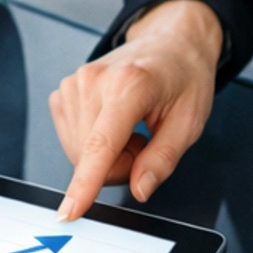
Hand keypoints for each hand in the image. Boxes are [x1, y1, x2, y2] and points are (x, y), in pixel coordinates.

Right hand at [49, 0, 221, 219]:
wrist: (169, 42)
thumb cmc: (182, 76)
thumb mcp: (190, 121)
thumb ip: (163, 159)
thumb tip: (140, 189)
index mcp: (130, 84)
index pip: (101, 145)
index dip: (85, 183)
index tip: (70, 210)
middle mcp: (94, 80)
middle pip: (90, 158)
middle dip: (118, 165)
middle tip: (143, 142)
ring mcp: (74, 83)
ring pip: (78, 153)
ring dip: (106, 155)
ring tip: (131, 129)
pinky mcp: (63, 91)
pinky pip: (71, 140)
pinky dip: (93, 144)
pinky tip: (113, 125)